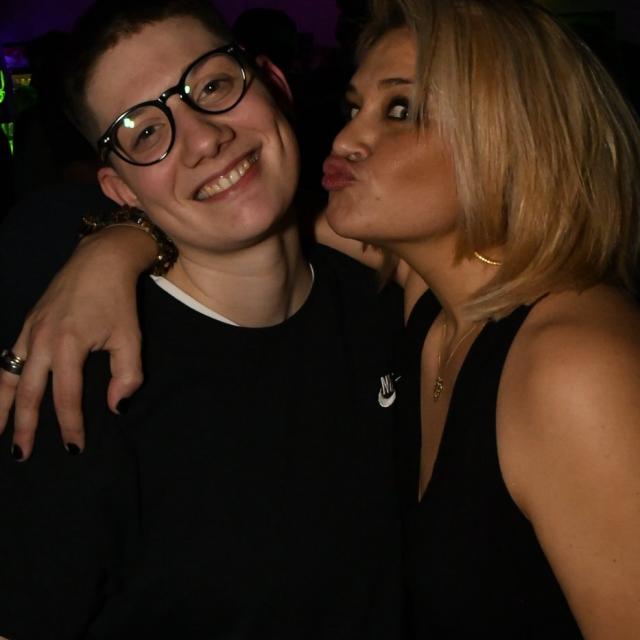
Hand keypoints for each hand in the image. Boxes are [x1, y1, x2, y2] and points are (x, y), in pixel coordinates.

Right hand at [0, 226, 155, 458]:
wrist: (100, 260)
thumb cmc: (118, 300)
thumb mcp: (131, 337)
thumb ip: (127, 375)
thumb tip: (117, 407)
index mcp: (68, 345)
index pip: (66, 396)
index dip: (70, 425)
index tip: (74, 448)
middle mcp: (41, 340)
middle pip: (28, 393)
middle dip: (24, 427)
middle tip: (22, 456)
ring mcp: (28, 331)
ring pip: (6, 377)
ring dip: (0, 407)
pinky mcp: (26, 324)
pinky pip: (5, 359)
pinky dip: (0, 383)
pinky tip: (0, 396)